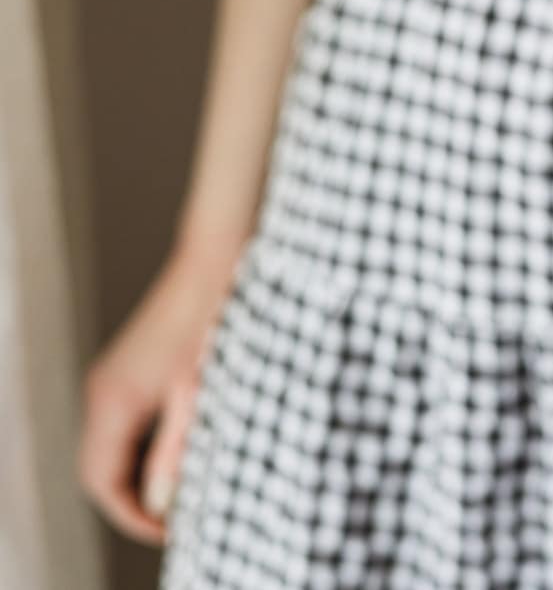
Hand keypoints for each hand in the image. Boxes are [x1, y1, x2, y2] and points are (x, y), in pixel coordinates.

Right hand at [77, 233, 244, 544]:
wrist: (214, 260)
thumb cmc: (211, 320)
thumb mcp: (198, 395)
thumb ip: (175, 453)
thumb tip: (159, 504)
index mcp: (113, 401)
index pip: (101, 483)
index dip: (131, 517)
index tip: (168, 533)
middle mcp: (101, 389)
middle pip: (97, 469)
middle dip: (130, 501)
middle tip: (174, 520)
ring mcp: (110, 376)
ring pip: (106, 446)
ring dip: (134, 474)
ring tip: (178, 491)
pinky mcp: (125, 367)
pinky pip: (118, 423)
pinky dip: (138, 448)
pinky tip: (174, 451)